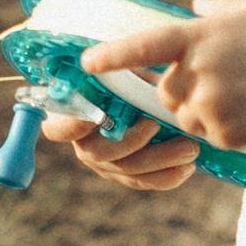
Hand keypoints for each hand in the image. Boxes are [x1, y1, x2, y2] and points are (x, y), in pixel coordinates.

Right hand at [36, 9, 207, 193]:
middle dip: (130, 141)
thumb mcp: (127, 69)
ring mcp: (107, 164)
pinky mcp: (129, 176)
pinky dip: (167, 176)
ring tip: (188, 147)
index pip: (57, 128)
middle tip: (155, 125)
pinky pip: (145, 182)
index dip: (72, 126)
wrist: (165, 95)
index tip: (98, 113)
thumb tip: (108, 63)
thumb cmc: (137, 75)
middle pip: (98, 153)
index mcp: (73, 116)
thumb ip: (118, 73)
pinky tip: (187, 167)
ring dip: (158, 160)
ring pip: (126, 171)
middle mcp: (85, 144)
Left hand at [90, 0, 245, 155]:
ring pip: (187, 117)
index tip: (86, 63)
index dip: (113, 55)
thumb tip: (195, 5)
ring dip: (206, 111)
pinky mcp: (224, 135)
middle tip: (231, 79)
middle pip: (167, 91)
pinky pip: (210, 136)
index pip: (145, 46)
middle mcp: (198, 72)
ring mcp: (210, 105)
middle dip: (187, 89)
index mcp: (200, 37)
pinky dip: (227, 130)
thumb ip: (220, 7)